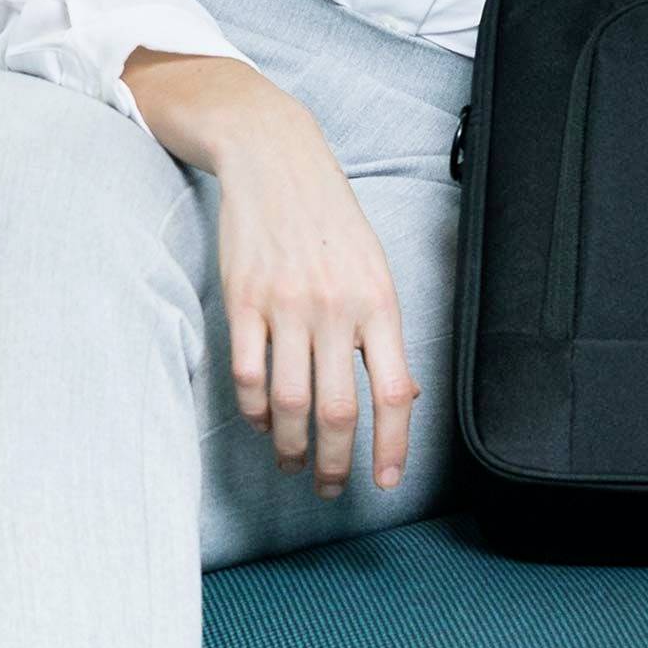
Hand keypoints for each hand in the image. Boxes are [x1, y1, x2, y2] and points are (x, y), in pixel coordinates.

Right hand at [208, 98, 421, 497]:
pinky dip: (253, 412)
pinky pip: (247, 376)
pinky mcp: (244, 301)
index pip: (395, 390)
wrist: (276, 159)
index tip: (387, 481)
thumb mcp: (374, 266)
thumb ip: (384, 331)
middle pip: (338, 409)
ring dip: (291, 446)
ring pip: (288, 402)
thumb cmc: (331, 218)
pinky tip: (261, 421)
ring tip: (294, 462)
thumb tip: (403, 394)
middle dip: (336, 462)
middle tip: (331, 487)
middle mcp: (336, 306)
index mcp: (379, 299)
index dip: (393, 445)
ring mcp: (287, 305)